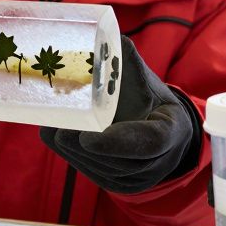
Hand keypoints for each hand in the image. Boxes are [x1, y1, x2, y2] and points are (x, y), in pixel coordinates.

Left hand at [40, 36, 198, 193]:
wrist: (166, 132)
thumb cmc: (152, 99)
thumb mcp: (148, 80)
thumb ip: (128, 63)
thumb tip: (108, 39)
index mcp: (170, 132)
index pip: (146, 143)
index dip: (115, 142)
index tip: (86, 136)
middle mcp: (155, 164)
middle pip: (113, 160)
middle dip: (81, 142)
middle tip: (56, 122)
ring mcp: (135, 180)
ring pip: (97, 168)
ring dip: (74, 149)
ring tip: (56, 123)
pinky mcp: (117, 186)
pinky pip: (89, 172)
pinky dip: (73, 153)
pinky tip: (61, 133)